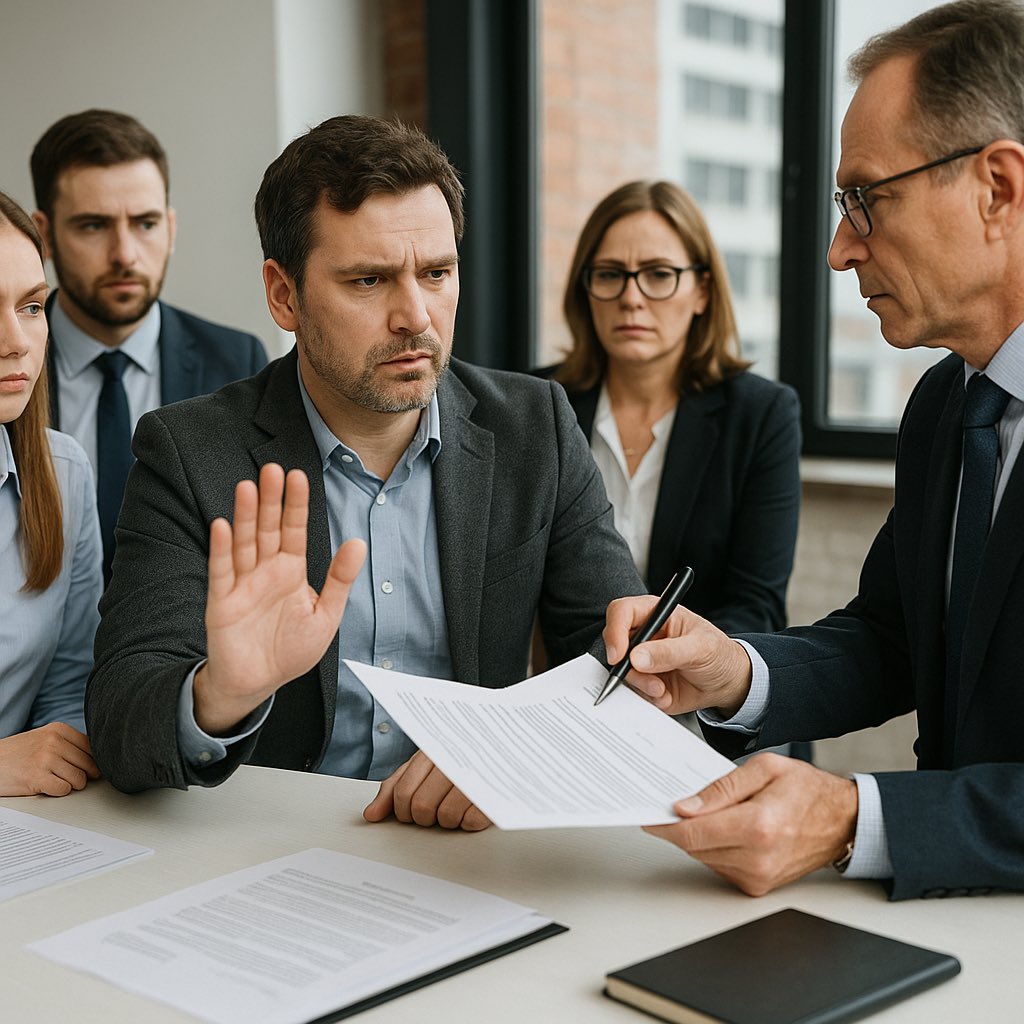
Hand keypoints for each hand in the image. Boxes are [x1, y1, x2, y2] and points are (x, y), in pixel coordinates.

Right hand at [0, 723, 99, 796]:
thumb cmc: (17, 753)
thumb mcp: (43, 738)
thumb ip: (67, 744)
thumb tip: (96, 758)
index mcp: (58, 729)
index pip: (91, 747)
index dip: (93, 761)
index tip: (90, 769)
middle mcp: (54, 741)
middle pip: (88, 764)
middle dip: (84, 775)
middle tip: (73, 779)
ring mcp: (46, 759)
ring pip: (79, 779)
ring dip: (70, 785)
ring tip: (56, 781)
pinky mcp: (37, 777)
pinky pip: (64, 790)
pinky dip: (58, 792)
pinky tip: (48, 786)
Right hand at [195, 463, 365, 733]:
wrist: (258, 683)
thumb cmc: (291, 650)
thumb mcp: (325, 615)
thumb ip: (339, 579)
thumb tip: (359, 542)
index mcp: (292, 571)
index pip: (295, 530)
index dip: (296, 504)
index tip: (298, 475)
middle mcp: (266, 571)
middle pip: (267, 529)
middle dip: (270, 500)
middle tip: (272, 469)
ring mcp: (242, 583)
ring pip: (244, 543)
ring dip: (244, 516)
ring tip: (247, 487)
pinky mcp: (222, 602)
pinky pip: (221, 572)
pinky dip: (222, 550)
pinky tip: (222, 526)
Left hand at [363, 751, 491, 830]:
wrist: (504, 735)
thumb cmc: (460, 753)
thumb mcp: (424, 762)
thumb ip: (395, 786)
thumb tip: (372, 815)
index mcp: (433, 751)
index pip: (403, 791)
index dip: (401, 809)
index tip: (408, 810)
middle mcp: (453, 761)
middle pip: (421, 807)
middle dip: (423, 816)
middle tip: (434, 807)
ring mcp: (475, 776)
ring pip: (445, 817)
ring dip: (448, 819)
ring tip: (455, 804)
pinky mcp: (494, 794)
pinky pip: (470, 822)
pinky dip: (469, 821)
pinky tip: (472, 807)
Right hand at [603, 596, 752, 716]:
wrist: (726, 683)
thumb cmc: (718, 654)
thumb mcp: (700, 648)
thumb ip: (669, 652)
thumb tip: (637, 657)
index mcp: (656, 614)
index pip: (622, 612)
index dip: (614, 631)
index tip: (619, 655)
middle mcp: (643, 635)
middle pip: (614, 644)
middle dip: (627, 667)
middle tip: (648, 679)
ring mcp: (640, 660)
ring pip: (621, 671)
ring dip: (640, 685)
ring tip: (662, 689)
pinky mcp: (642, 682)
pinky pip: (632, 691)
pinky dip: (647, 698)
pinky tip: (665, 695)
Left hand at [643, 753, 857, 895]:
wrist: (842, 821)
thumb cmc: (807, 790)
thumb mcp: (765, 768)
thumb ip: (722, 787)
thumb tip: (687, 806)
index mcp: (759, 826)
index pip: (693, 833)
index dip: (664, 824)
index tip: (648, 815)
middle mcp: (758, 858)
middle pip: (693, 846)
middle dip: (679, 825)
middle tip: (673, 804)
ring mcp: (758, 877)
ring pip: (703, 857)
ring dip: (697, 835)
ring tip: (708, 811)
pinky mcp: (758, 886)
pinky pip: (718, 866)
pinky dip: (713, 847)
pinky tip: (724, 828)